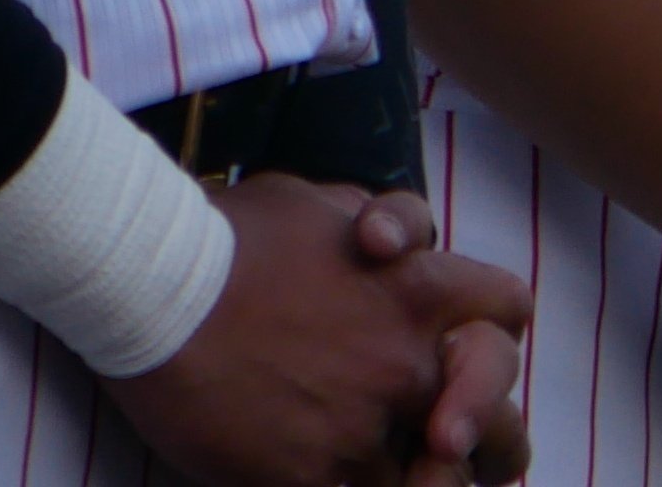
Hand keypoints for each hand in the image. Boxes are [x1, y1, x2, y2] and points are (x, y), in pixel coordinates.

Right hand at [112, 175, 530, 486]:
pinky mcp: (310, 475)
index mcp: (422, 286)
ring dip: (436, 481)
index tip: (469, 353)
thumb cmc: (230, 234)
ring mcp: (361, 424)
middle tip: (485, 456)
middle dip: (497, 439)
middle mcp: (406, 359)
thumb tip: (394, 239)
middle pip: (500, 418)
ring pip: (442, 480)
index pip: (510, 312)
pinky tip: (353, 486)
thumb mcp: (322, 203)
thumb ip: (377, 224)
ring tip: (428, 481)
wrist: (151, 292)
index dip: (494, 335)